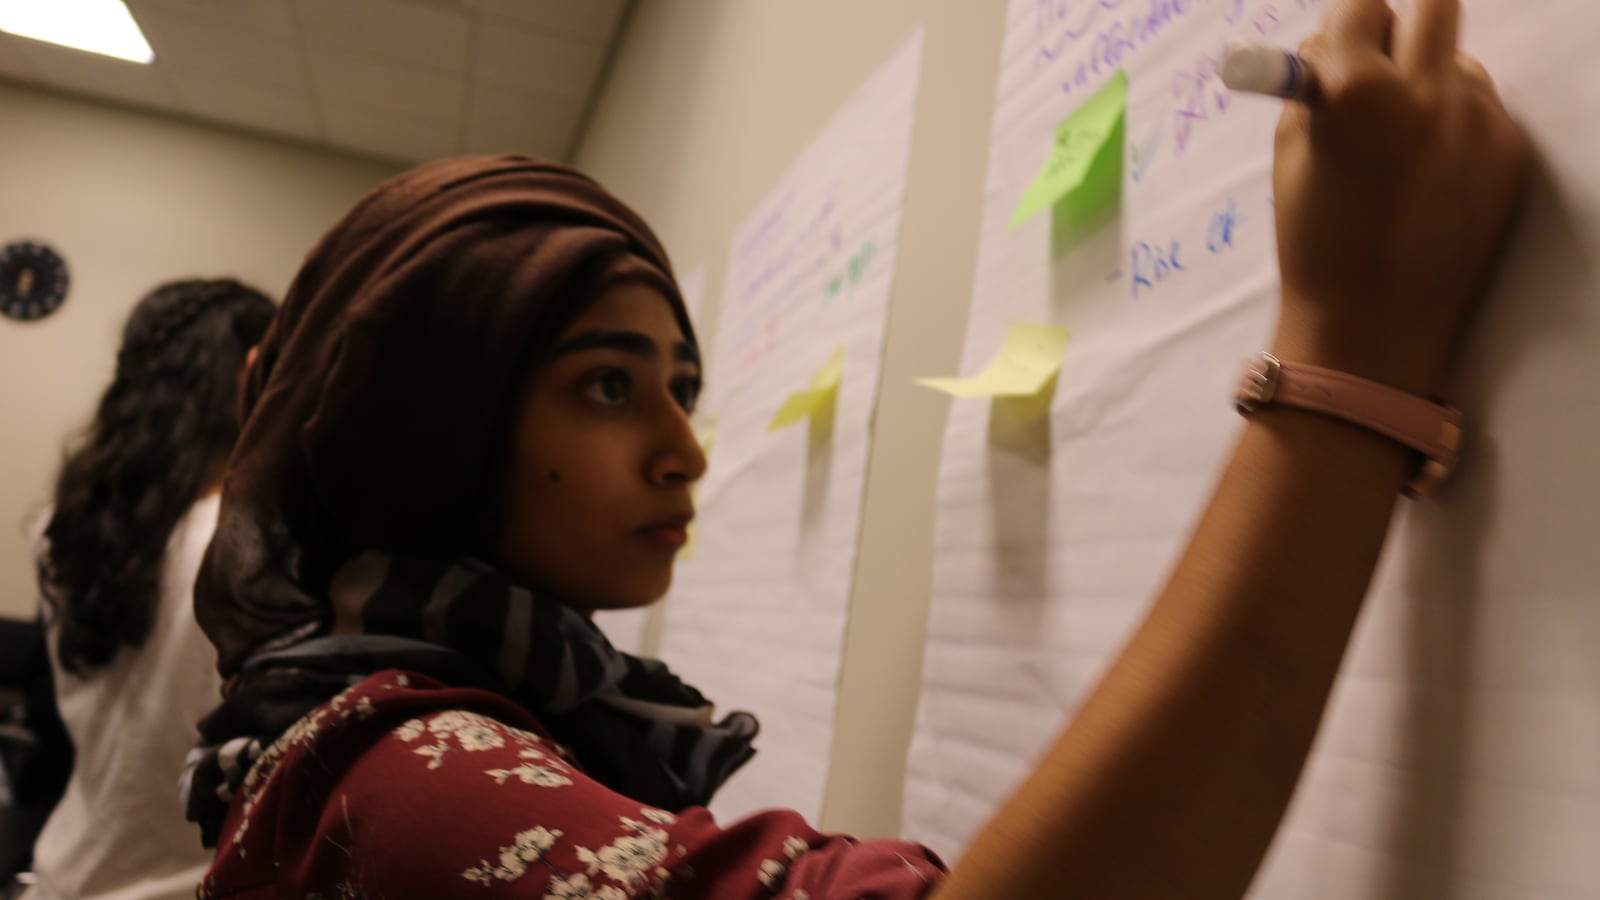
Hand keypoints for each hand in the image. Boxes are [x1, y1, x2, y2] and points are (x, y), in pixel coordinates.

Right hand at [1270, 0, 1529, 395]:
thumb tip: (1337, 41)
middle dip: (1403, 27)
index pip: (1361, 5)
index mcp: (1357, 92)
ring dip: (1430, 81)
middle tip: (1384, 66)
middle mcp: (1427, 93)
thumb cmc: (1317, 242)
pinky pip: (1483, 110)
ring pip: (1459, 63)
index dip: (1346, 27)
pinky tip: (1430, 178)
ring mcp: (1479, 121)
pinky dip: (1456, 128)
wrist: (1374, 326)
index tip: (1342, 48)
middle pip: (1434, 4)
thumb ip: (1314, 85)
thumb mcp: (1292, 155)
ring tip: (1403, 145)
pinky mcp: (1512, 151)